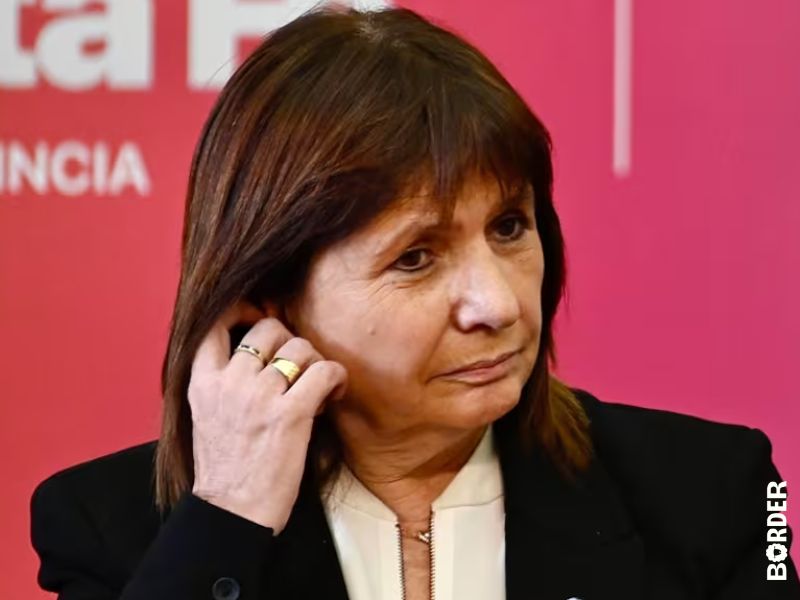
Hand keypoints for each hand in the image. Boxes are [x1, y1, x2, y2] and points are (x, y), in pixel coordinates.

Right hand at [188, 301, 347, 533]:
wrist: (231, 512)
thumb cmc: (225, 467)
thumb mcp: (206, 414)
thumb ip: (224, 380)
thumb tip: (257, 352)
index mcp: (202, 381)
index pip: (216, 323)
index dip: (242, 309)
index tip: (259, 318)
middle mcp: (229, 381)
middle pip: (268, 327)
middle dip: (290, 340)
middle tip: (297, 365)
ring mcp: (259, 396)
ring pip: (300, 346)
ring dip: (315, 361)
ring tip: (317, 385)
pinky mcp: (290, 414)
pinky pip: (324, 371)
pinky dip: (336, 377)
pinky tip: (334, 394)